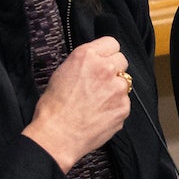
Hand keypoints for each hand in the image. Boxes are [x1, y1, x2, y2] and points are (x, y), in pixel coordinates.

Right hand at [22, 35, 131, 170]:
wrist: (57, 135)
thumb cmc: (53, 107)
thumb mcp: (62, 73)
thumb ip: (84, 64)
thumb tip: (94, 64)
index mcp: (87, 56)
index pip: (111, 43)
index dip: (107, 53)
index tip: (103, 61)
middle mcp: (105, 68)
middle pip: (122, 60)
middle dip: (114, 69)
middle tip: (100, 82)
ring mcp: (117, 88)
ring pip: (125, 82)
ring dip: (115, 89)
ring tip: (97, 102)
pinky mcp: (124, 107)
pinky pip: (124, 102)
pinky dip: (115, 107)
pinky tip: (100, 115)